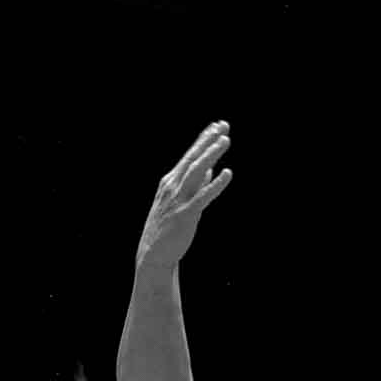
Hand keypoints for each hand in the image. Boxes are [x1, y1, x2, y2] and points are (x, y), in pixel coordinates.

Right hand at [133, 121, 232, 274]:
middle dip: (208, 141)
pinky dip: (215, 183)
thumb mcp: (178, 200)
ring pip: (196, 171)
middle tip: (223, 125)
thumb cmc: (168, 227)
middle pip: (193, 159)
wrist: (153, 256)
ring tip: (225, 140)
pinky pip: (203, 197)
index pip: (189, 155)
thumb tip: (210, 170)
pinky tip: (228, 173)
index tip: (217, 125)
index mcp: (170, 182)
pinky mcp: (185, 215)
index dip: (203, 139)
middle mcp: (173, 187)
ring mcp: (178, 200)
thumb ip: (194, 185)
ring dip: (211, 154)